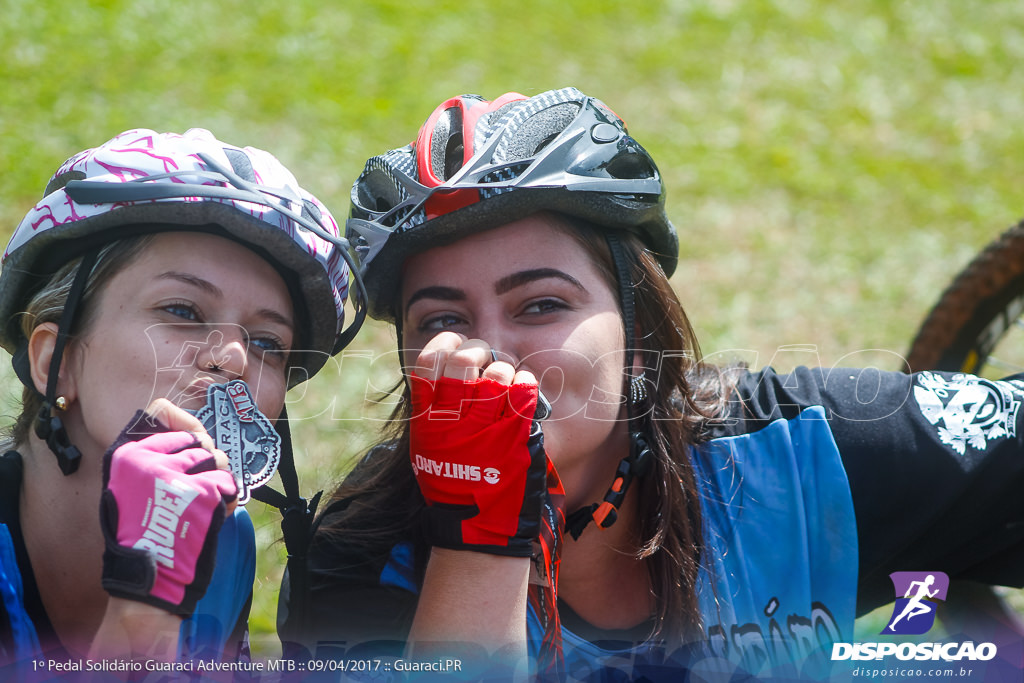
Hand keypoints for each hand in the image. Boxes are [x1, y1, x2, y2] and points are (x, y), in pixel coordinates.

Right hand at [99, 399, 236, 614]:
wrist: (150, 577)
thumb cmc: (143, 533)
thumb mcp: (128, 485)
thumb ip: (150, 454)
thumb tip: (187, 425)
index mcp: (125, 455)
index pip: (162, 411)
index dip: (184, 426)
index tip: (193, 440)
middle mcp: (148, 460)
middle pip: (199, 439)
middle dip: (206, 461)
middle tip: (194, 489)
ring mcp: (176, 476)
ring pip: (218, 459)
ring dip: (218, 481)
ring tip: (200, 506)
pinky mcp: (202, 493)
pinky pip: (229, 483)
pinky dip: (227, 500)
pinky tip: (210, 518)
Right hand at [408, 332, 555, 555]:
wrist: (477, 527)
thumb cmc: (452, 485)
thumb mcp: (427, 448)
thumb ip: (432, 411)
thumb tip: (444, 370)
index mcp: (427, 423)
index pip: (427, 365)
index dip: (442, 344)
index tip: (454, 343)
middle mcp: (454, 423)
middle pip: (462, 363)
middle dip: (476, 351)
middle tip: (483, 358)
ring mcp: (486, 430)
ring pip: (497, 374)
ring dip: (503, 369)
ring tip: (506, 380)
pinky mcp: (516, 437)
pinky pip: (525, 392)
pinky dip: (526, 383)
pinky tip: (525, 388)